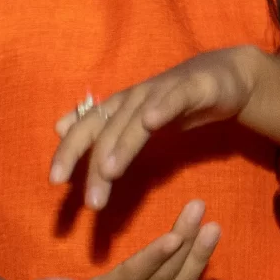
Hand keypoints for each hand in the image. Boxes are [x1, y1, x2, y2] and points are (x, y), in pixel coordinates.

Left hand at [51, 47, 263, 209]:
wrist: (224, 77)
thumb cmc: (177, 102)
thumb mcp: (136, 117)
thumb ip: (103, 127)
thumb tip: (60, 127)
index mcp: (119, 108)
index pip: (87, 131)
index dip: (69, 153)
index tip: (56, 182)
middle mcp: (133, 98)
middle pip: (108, 131)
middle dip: (96, 166)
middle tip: (91, 202)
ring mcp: (161, 91)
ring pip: (136, 120)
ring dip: (122, 145)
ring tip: (110, 172)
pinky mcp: (192, 88)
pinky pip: (174, 99)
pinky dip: (161, 109)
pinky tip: (152, 121)